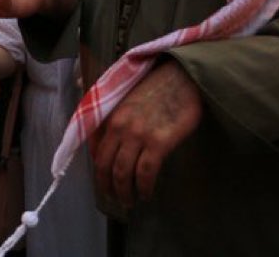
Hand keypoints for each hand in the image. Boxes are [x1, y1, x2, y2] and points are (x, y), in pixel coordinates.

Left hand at [92, 61, 201, 207]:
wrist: (182, 77)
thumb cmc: (157, 88)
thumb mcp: (127, 99)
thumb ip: (116, 119)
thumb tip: (108, 141)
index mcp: (111, 117)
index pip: (97, 152)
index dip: (99, 172)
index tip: (104, 182)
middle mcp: (120, 127)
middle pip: (106, 165)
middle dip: (108, 186)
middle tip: (114, 198)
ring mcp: (138, 135)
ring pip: (123, 172)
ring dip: (124, 191)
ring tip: (130, 201)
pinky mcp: (159, 142)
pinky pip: (146, 172)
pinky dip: (144, 187)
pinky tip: (146, 193)